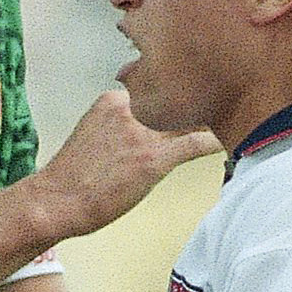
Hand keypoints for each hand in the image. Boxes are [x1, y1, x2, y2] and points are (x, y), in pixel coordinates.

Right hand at [36, 87, 216, 239]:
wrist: (55, 201)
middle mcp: (130, 108)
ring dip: (212, 118)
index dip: (181, 96)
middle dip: (202, 101)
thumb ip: (117, 126)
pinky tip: (231, 141)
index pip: (158, 91)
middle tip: (226, 97)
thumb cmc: (70, 179)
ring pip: (190, 119)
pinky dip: (215, 142)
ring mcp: (143, 133)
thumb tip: (137, 135)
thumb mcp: (91, 135)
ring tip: (235, 115)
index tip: (199, 93)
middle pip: (178, 99)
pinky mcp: (153, 158)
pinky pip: (196, 143)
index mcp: (114, 101)